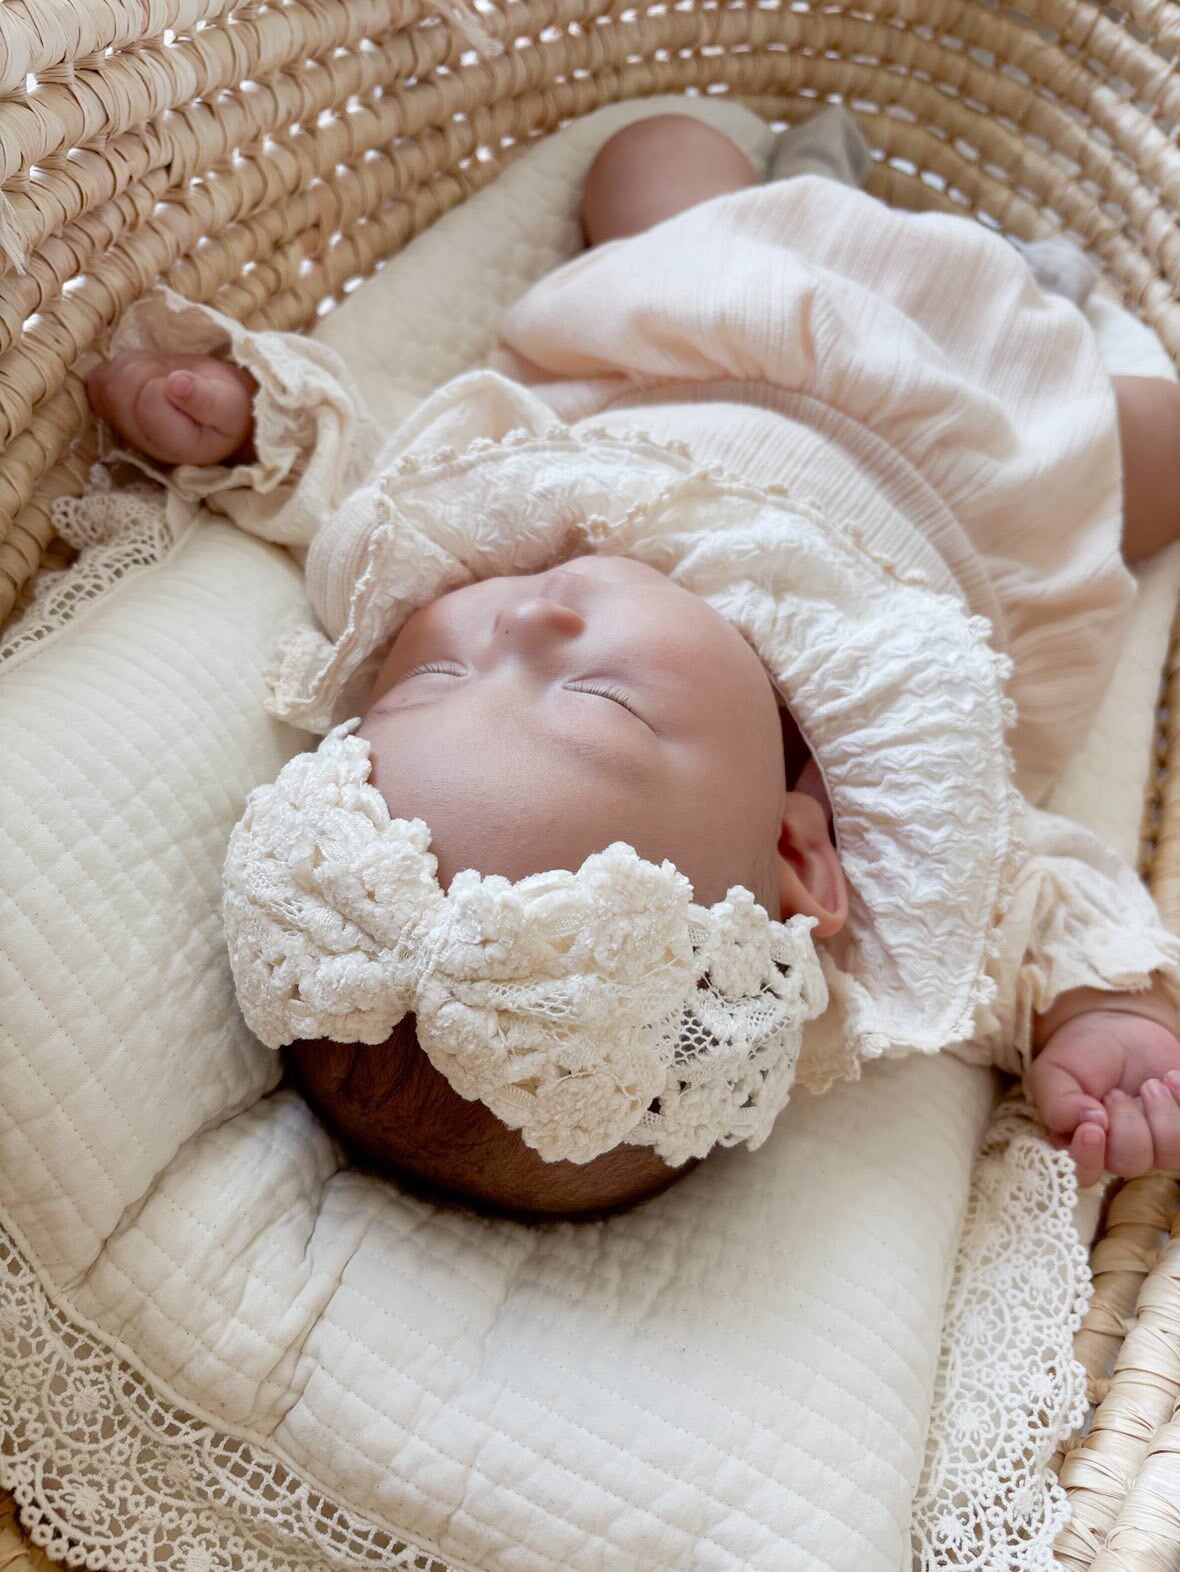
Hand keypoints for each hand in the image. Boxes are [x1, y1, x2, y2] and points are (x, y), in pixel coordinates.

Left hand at [87, 351, 254, 467]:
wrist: (217, 407)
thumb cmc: (228, 408)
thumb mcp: (230, 405)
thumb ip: (206, 399)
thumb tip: (177, 383)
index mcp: (178, 445)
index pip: (148, 404)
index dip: (164, 383)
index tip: (185, 383)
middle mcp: (145, 442)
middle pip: (119, 392)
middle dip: (144, 370)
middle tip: (170, 374)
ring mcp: (124, 426)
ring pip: (104, 382)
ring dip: (132, 366)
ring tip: (159, 374)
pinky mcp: (111, 409)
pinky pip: (96, 380)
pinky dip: (116, 367)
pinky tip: (142, 374)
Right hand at [1029, 1008, 1179, 1186]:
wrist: (1118, 1028)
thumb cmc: (1080, 1054)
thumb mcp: (1053, 1071)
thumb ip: (1058, 1103)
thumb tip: (1089, 1122)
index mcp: (1080, 1143)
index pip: (1085, 1173)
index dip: (1090, 1158)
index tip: (1093, 1127)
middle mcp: (1119, 1151)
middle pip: (1131, 1163)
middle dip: (1127, 1125)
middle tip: (1116, 1093)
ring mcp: (1156, 1142)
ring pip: (1171, 1154)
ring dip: (1162, 1115)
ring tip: (1150, 1084)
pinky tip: (1171, 1078)